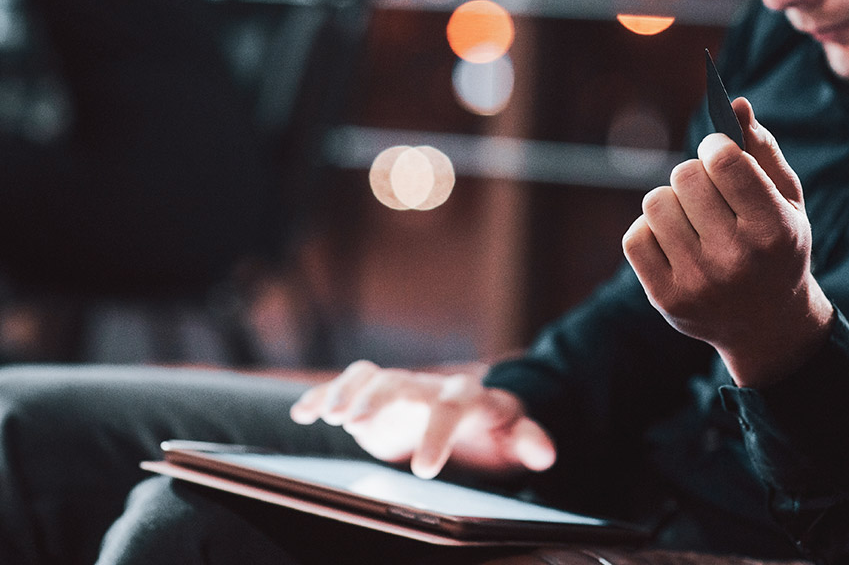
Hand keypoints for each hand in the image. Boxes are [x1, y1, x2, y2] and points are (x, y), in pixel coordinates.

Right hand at [290, 361, 555, 478]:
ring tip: (328, 416)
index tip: (423, 470)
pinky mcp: (373, 393)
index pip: (454, 407)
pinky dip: (323, 395)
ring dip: (347, 393)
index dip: (438, 434)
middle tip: (356, 423)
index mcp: (467, 397)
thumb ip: (527, 441)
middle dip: (378, 399)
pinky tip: (302, 414)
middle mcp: (428, 386)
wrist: (471, 410)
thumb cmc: (492, 430)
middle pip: (403, 382)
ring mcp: (399, 386)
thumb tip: (546, 453)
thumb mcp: (512, 438)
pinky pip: (347, 384)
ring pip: (371, 377)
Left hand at [622, 97, 832, 386]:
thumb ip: (762, 149)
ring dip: (672, 202)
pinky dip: (651, 230)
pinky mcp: (667, 298)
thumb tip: (734, 102)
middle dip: (694, 173)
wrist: (768, 324)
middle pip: (685, 175)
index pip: (724, 161)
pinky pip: (635, 237)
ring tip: (694, 219)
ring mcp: (698, 282)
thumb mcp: (785, 200)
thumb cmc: (777, 247)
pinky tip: (676, 241)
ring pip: (655, 202)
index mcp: (774, 230)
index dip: (715, 145)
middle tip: (709, 190)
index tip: (719, 152)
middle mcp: (736, 259)